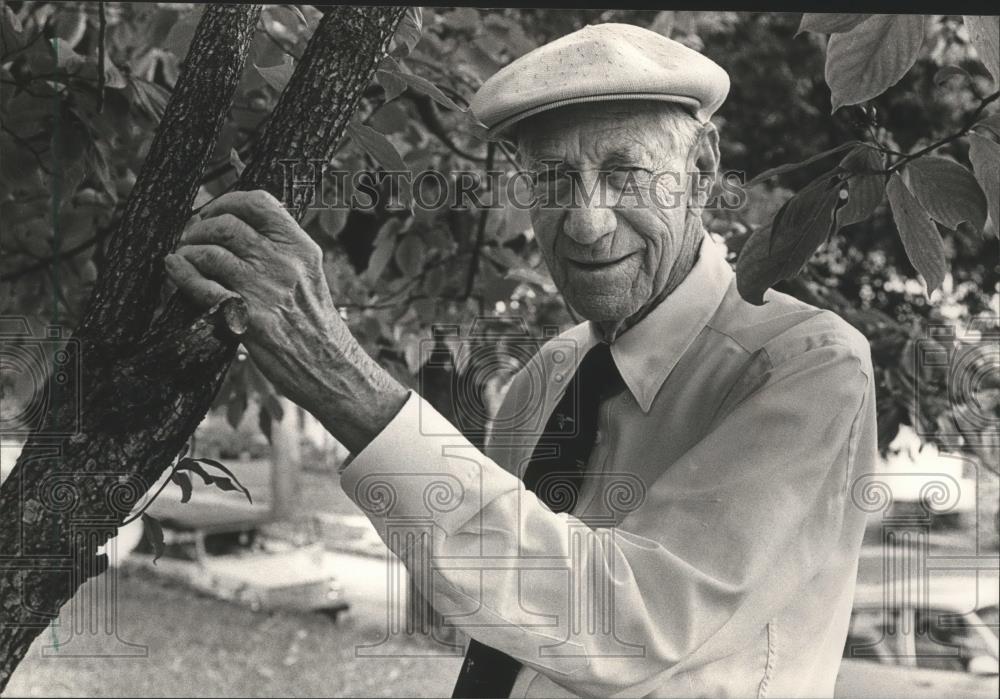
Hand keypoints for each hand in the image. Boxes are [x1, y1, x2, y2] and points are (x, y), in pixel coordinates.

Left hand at [165, 190, 406, 452]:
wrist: (331, 369)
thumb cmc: (316, 326)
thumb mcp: (310, 277)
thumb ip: (282, 253)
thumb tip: (241, 231)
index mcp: (301, 248)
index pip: (259, 203)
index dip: (227, 201)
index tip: (212, 212)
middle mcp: (285, 264)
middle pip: (228, 225)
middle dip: (199, 228)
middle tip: (191, 240)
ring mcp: (266, 290)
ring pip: (211, 252)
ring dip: (187, 252)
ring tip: (183, 259)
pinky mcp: (249, 319)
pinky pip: (203, 287)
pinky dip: (181, 275)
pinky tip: (174, 270)